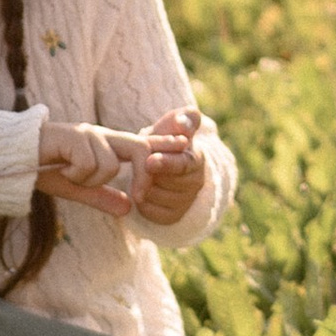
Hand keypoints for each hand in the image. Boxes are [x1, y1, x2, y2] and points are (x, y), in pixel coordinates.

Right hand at [37, 119, 152, 213]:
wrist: (11, 157)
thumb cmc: (42, 169)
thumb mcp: (76, 188)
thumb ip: (101, 196)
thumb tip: (128, 209)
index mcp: (106, 145)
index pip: (142, 148)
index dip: (152, 168)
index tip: (141, 198)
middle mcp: (101, 135)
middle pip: (140, 147)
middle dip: (144, 174)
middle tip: (136, 198)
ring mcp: (87, 133)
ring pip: (111, 165)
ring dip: (91, 180)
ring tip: (70, 176)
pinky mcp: (73, 135)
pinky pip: (88, 164)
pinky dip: (75, 175)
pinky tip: (60, 170)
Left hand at [132, 103, 207, 225]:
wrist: (161, 165)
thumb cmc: (166, 141)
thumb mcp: (174, 125)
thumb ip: (183, 119)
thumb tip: (183, 122)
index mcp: (197, 160)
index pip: (183, 165)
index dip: (166, 163)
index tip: (149, 161)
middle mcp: (196, 183)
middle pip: (166, 182)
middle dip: (148, 172)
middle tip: (138, 162)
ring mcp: (185, 202)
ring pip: (155, 196)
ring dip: (142, 185)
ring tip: (139, 173)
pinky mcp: (172, 216)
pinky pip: (149, 211)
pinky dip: (140, 201)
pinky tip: (140, 188)